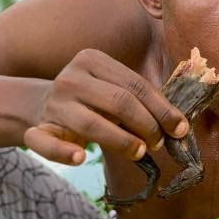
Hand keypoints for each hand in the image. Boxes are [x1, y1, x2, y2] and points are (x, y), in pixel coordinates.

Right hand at [23, 49, 188, 164]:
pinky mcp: (37, 129)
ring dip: (122, 141)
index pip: (136, 85)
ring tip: (140, 152)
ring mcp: (53, 103)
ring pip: (93, 123)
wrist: (40, 105)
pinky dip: (64, 152)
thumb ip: (139, 98)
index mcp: (92, 60)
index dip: (162, 109)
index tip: (180, 129)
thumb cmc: (90, 99)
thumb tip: (178, 124)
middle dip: (147, 125)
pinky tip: (80, 158)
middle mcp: (71, 78)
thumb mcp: (111, 88)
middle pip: (119, 102)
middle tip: (159, 144)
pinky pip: (47, 143)